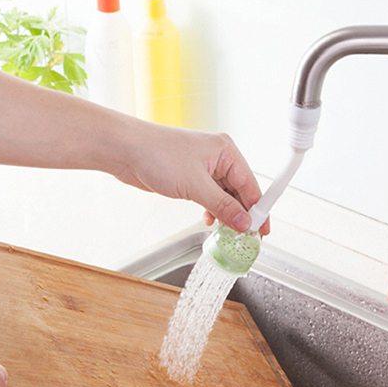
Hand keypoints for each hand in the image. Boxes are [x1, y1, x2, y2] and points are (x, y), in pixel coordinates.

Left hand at [113, 124, 269, 234]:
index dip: (258, 209)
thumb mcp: (195, 185)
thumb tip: (243, 221)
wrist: (125, 151)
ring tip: (226, 231)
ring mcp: (204, 168)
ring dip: (225, 214)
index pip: (250, 185)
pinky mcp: (191, 177)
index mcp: (225, 151)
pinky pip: (210, 197)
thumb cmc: (157, 154)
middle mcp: (217, 158)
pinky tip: (208, 219)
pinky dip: (211, 210)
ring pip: (224, 196)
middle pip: (239, 191)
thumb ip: (222, 206)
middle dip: (241, 214)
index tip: (262, 229)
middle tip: (245, 235)